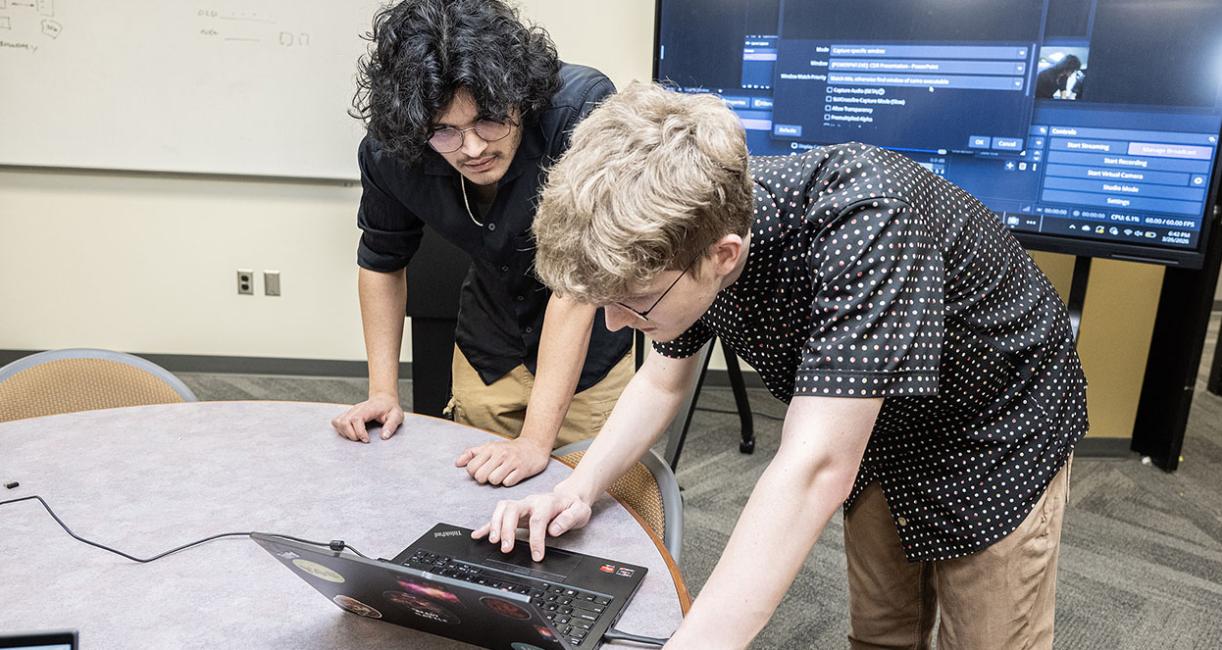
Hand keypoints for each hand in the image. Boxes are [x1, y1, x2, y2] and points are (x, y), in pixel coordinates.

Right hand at [331, 393, 403, 442]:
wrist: (383, 400)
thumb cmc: (389, 409)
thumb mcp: (396, 416)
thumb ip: (391, 425)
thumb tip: (384, 436)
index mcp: (368, 409)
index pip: (356, 419)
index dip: (359, 432)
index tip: (367, 440)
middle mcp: (356, 409)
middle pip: (344, 422)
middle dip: (351, 435)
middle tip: (362, 439)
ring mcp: (350, 411)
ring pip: (338, 422)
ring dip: (345, 433)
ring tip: (357, 437)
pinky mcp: (347, 415)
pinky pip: (336, 422)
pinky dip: (341, 430)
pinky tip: (351, 433)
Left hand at [455, 437, 550, 485]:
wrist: (534, 446)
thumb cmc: (509, 449)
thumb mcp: (490, 447)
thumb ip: (472, 453)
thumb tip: (457, 463)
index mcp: (490, 448)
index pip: (471, 467)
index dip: (474, 472)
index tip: (482, 470)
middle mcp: (500, 454)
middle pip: (480, 476)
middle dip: (484, 479)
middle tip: (491, 474)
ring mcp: (512, 462)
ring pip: (493, 481)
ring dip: (496, 481)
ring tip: (502, 475)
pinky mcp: (522, 470)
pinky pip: (508, 483)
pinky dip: (508, 482)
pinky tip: (511, 475)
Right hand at [472, 489, 592, 560]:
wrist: (569, 497)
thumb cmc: (573, 506)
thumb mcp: (580, 511)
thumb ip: (568, 519)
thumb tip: (554, 530)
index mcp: (546, 502)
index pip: (538, 520)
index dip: (536, 538)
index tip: (536, 555)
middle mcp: (530, 502)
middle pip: (513, 510)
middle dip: (507, 529)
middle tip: (506, 548)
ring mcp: (521, 506)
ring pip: (502, 509)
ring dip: (495, 525)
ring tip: (493, 542)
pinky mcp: (516, 512)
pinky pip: (498, 516)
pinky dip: (487, 526)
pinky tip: (478, 535)